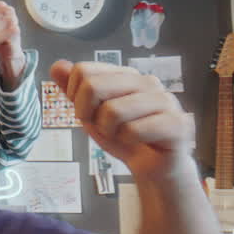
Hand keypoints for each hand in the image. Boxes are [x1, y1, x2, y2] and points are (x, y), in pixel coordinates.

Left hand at [50, 60, 193, 179]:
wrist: (153, 167)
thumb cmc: (123, 137)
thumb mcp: (91, 114)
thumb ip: (74, 91)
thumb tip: (57, 65)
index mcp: (126, 75)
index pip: (83, 71)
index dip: (76, 98)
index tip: (89, 113)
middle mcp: (147, 82)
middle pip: (93, 86)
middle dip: (88, 114)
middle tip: (103, 127)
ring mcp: (165, 100)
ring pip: (112, 111)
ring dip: (109, 131)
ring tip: (123, 135)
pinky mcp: (176, 123)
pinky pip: (133, 130)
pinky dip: (127, 141)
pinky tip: (139, 143)